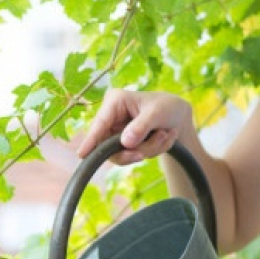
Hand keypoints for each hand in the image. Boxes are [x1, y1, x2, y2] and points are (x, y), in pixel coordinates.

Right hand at [77, 89, 193, 163]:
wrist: (178, 116)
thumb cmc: (167, 107)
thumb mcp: (157, 113)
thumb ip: (141, 127)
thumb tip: (125, 143)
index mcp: (114, 102)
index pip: (100, 124)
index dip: (91, 140)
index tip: (81, 154)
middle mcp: (111, 118)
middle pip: (110, 145)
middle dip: (137, 148)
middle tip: (157, 143)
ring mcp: (116, 132)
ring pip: (124, 154)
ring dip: (149, 148)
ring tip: (165, 134)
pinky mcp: (123, 144)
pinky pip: (133, 156)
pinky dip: (152, 150)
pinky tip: (163, 137)